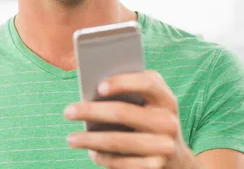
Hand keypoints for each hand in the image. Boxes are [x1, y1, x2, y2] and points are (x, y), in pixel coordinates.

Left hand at [65, 70, 199, 167]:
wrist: (176, 156)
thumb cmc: (148, 117)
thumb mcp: (146, 100)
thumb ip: (127, 87)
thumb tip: (93, 87)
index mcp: (165, 98)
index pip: (146, 83)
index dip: (122, 83)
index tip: (98, 87)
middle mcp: (168, 121)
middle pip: (123, 113)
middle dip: (91, 111)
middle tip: (67, 112)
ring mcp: (164, 146)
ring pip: (119, 141)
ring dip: (90, 140)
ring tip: (70, 138)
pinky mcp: (155, 167)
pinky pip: (123, 163)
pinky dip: (103, 158)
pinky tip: (91, 152)